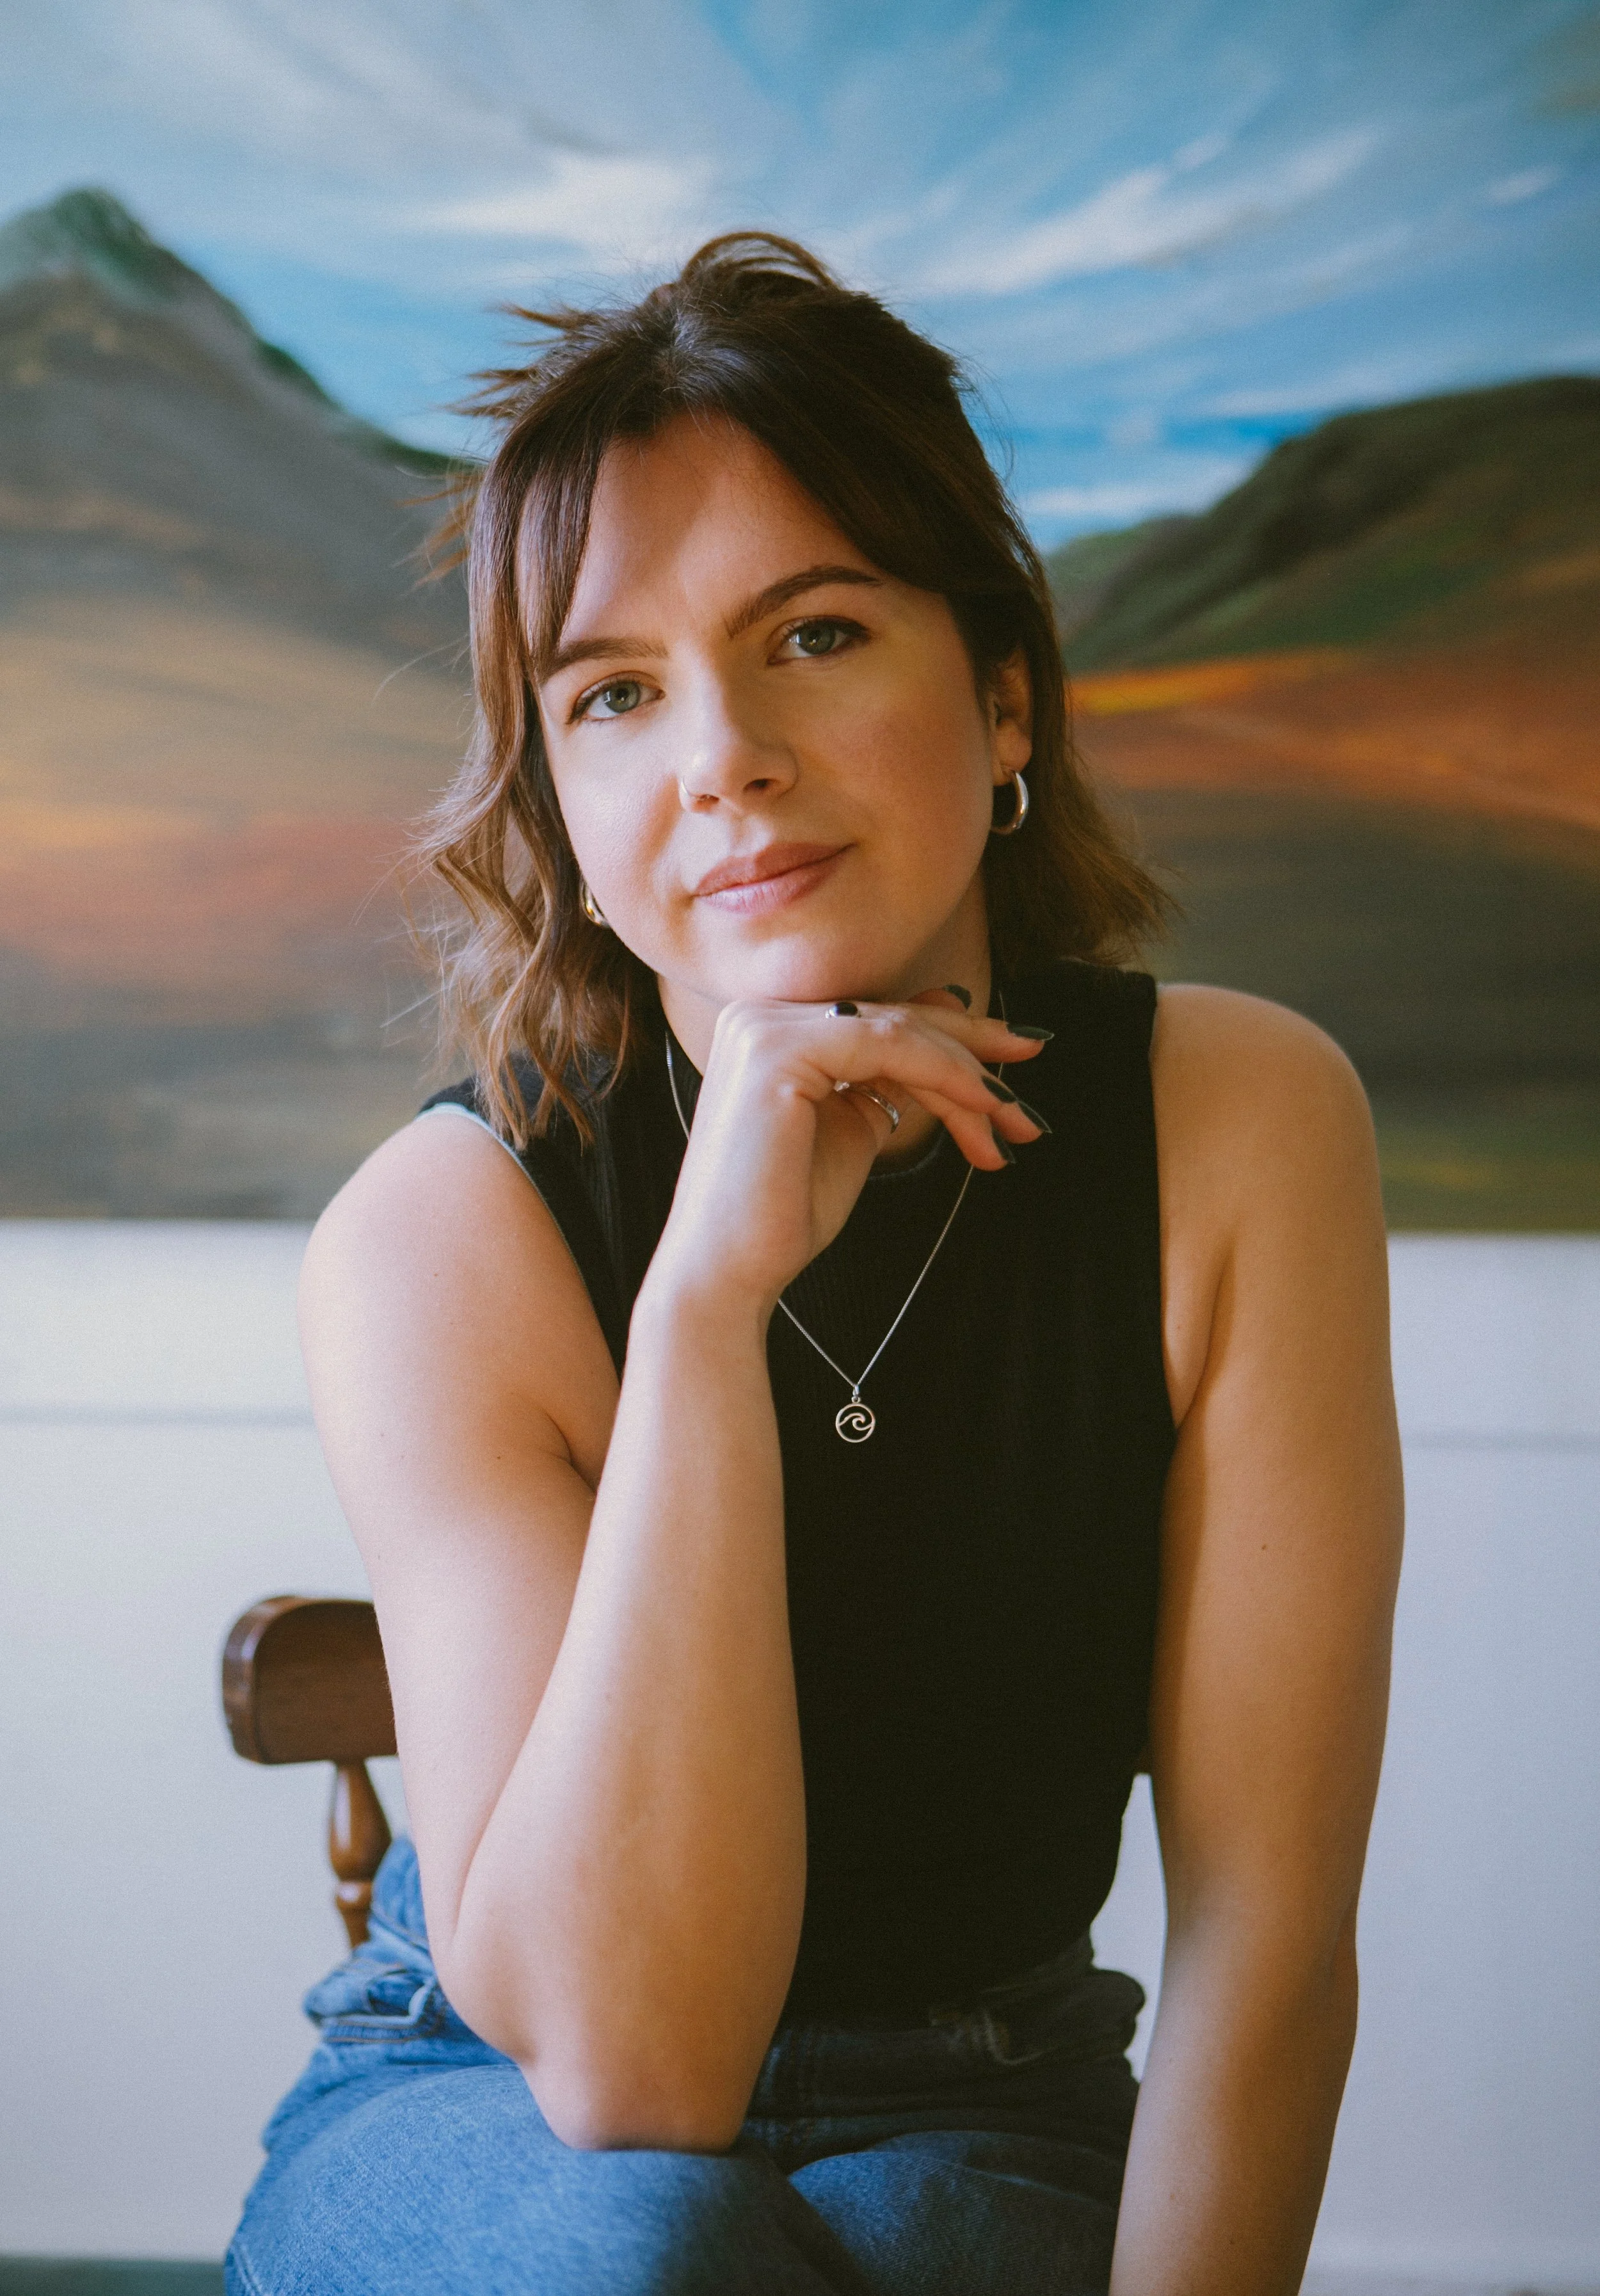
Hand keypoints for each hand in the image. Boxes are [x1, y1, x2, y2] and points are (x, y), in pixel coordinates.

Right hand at [652, 991, 1046, 1315]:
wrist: (727, 1272)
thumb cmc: (785, 1214)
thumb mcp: (853, 1127)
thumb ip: (890, 1077)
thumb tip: (948, 1027)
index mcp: (771, 1030)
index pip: (880, 1019)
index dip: (954, 1037)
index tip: (1013, 1066)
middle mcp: (760, 1016)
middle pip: (894, 1017)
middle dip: (975, 1048)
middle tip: (1032, 1073)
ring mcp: (764, 1028)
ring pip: (899, 1032)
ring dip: (970, 1078)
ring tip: (1017, 1122)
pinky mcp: (777, 1052)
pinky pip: (887, 1048)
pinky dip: (946, 1076)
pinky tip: (985, 1108)